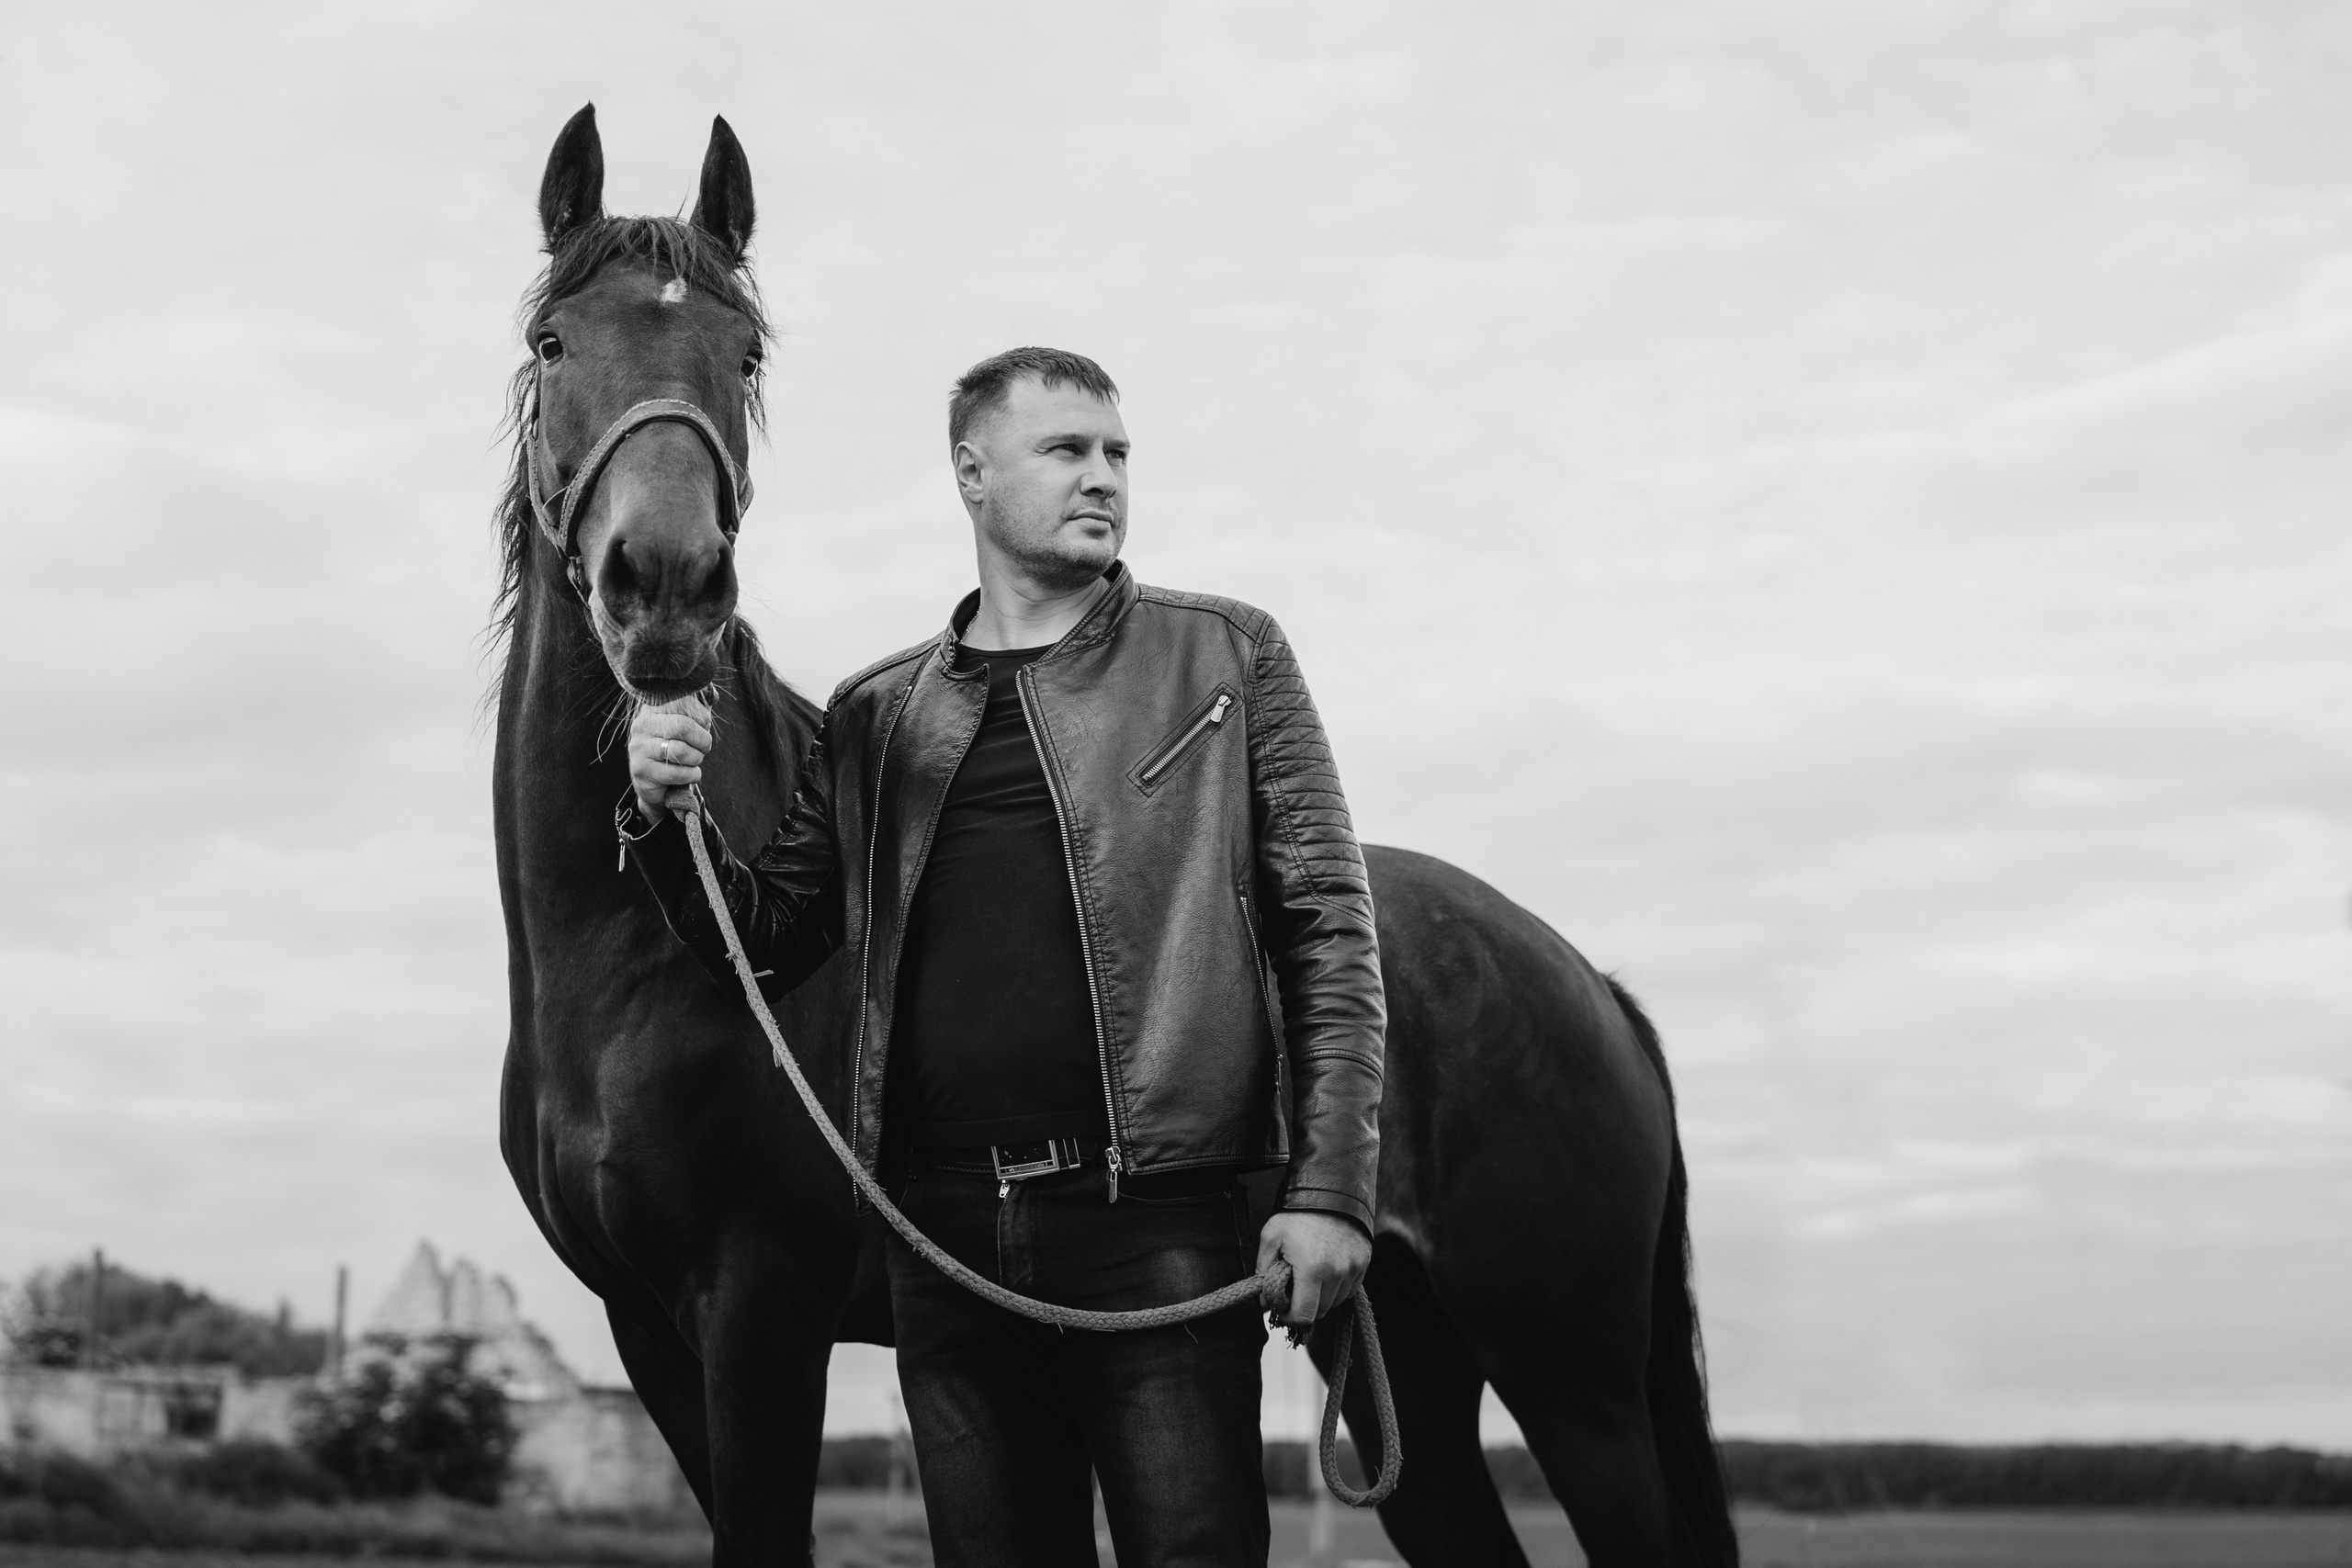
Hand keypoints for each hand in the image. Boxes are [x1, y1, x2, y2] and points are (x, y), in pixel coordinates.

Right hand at [628, 698, 712, 823]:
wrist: (652, 782)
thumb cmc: (673, 749)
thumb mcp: (684, 726)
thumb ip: (697, 710)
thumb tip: (714, 696)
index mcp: (653, 708)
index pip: (683, 701)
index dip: (702, 716)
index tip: (704, 726)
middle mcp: (642, 725)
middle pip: (683, 726)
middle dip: (703, 740)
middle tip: (705, 747)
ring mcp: (639, 748)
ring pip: (681, 751)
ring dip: (697, 758)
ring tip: (695, 760)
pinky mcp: (642, 771)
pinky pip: (679, 773)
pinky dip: (693, 775)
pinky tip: (689, 774)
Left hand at [1256, 1210, 1371, 1336]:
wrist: (1331, 1189)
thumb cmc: (1297, 1214)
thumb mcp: (1271, 1236)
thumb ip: (1264, 1271)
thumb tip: (1264, 1301)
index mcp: (1312, 1269)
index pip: (1304, 1315)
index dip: (1290, 1318)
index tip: (1282, 1310)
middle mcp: (1337, 1272)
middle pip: (1321, 1311)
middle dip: (1304, 1306)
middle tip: (1293, 1291)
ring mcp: (1353, 1268)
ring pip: (1336, 1301)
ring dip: (1322, 1297)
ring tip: (1310, 1278)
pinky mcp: (1364, 1262)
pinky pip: (1350, 1289)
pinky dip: (1337, 1287)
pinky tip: (1325, 1271)